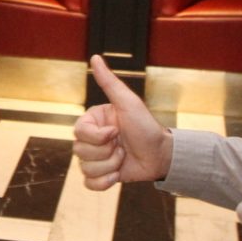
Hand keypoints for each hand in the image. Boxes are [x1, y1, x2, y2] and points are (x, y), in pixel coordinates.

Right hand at [75, 56, 172, 189]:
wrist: (162, 155)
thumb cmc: (146, 126)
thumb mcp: (128, 103)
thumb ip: (109, 82)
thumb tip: (95, 57)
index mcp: (93, 121)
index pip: (79, 133)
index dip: (97, 137)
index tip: (116, 132)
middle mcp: (91, 139)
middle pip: (80, 152)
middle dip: (106, 152)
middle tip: (122, 145)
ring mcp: (95, 158)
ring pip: (85, 168)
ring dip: (110, 166)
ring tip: (124, 158)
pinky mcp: (101, 175)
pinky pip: (89, 184)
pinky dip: (104, 182)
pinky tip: (118, 174)